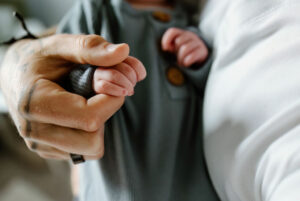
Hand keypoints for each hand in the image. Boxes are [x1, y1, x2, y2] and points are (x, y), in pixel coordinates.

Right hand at [0, 34, 145, 160]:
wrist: (15, 75)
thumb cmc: (39, 58)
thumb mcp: (61, 45)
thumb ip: (90, 48)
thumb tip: (123, 51)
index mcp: (34, 103)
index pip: (90, 117)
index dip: (113, 99)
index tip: (114, 81)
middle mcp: (35, 131)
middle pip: (93, 142)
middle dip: (107, 115)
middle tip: (102, 92)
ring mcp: (41, 145)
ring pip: (91, 150)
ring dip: (101, 126)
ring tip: (91, 101)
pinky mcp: (50, 151)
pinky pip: (84, 151)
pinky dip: (92, 133)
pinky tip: (83, 112)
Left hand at [161, 28, 208, 66]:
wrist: (200, 57)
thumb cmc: (184, 52)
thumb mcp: (175, 48)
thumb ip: (169, 45)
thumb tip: (165, 47)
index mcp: (182, 33)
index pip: (172, 31)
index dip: (166, 39)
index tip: (165, 48)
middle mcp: (190, 35)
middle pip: (179, 41)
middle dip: (175, 51)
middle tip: (176, 57)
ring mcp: (198, 42)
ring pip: (185, 48)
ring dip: (180, 58)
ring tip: (181, 62)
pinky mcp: (203, 51)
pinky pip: (192, 56)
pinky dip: (186, 61)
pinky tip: (186, 63)